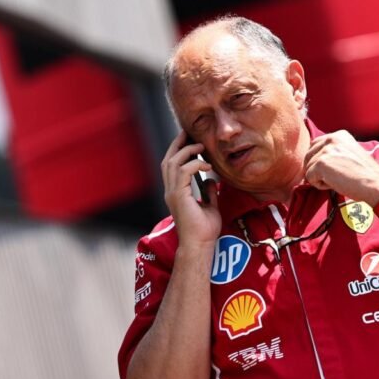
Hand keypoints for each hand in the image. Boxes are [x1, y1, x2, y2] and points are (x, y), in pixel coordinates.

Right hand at [161, 131, 221, 247]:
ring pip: (172, 163)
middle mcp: (170, 191)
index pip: (173, 166)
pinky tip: (207, 166)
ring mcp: (172, 193)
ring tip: (201, 147)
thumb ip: (209, 193)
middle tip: (190, 133)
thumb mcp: (210, 207)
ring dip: (187, 152)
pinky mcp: (178, 196)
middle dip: (178, 144)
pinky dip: (194, 164)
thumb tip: (210, 180)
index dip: (180, 151)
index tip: (192, 140)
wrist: (200, 245)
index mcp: (176, 193)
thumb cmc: (205, 231)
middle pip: (168, 160)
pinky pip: (183, 172)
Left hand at [304, 130, 378, 204]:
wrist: (375, 184)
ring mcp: (326, 150)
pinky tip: (335, 183)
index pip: (315, 145)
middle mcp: (331, 138)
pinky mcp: (321, 163)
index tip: (335, 169)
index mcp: (339, 135)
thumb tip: (313, 160)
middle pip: (308, 155)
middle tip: (337, 175)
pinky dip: (320, 185)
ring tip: (338, 178)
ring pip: (308, 168)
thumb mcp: (349, 154)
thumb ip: (333, 151)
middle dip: (317, 169)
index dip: (319, 161)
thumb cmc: (364, 174)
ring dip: (320, 177)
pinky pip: (309, 178)